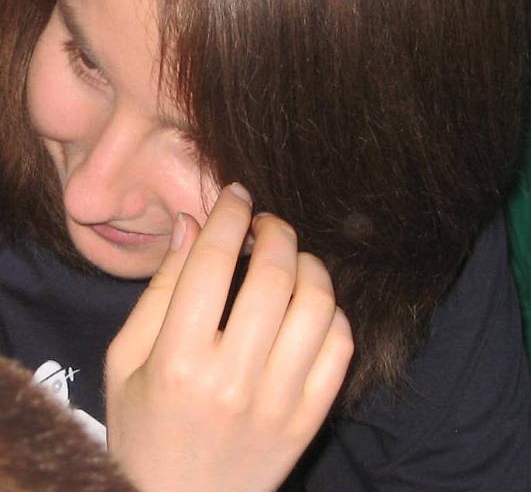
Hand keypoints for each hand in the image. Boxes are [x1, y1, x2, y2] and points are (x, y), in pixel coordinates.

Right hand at [106, 184, 353, 491]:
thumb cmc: (143, 428)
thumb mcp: (126, 360)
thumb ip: (159, 290)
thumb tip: (191, 224)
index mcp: (178, 360)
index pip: (214, 259)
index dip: (230, 213)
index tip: (236, 195)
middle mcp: (233, 379)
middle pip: (275, 274)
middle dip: (275, 230)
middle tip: (265, 223)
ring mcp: (279, 402)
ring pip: (318, 304)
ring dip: (309, 265)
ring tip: (291, 259)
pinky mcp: (309, 421)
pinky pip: (341, 347)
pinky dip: (331, 312)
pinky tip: (308, 305)